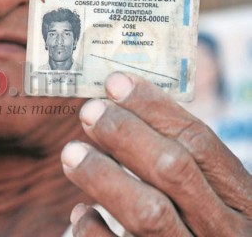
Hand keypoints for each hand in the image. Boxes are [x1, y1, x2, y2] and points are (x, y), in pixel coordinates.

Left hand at [61, 72, 251, 235]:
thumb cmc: (201, 229)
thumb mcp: (210, 198)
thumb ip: (182, 164)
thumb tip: (117, 110)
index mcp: (242, 201)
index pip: (199, 141)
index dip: (154, 107)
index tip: (115, 83)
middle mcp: (224, 230)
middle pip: (173, 170)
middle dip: (125, 133)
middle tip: (89, 111)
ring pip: (148, 212)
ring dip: (103, 175)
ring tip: (71, 152)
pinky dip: (94, 229)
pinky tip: (82, 211)